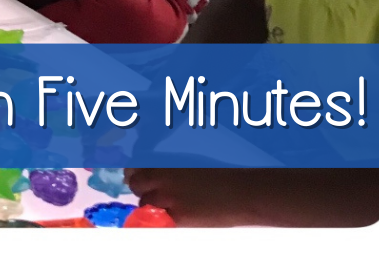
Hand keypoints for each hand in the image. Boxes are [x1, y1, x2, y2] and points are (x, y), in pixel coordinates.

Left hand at [125, 168, 255, 226]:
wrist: (243, 191)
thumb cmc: (223, 172)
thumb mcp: (190, 160)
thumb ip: (169, 165)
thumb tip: (151, 169)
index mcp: (166, 160)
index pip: (135, 166)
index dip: (135, 173)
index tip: (137, 176)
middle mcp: (162, 177)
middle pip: (135, 184)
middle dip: (141, 188)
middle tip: (153, 191)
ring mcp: (168, 198)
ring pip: (145, 203)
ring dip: (152, 203)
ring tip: (170, 203)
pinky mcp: (178, 217)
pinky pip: (159, 219)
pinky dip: (164, 217)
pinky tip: (178, 213)